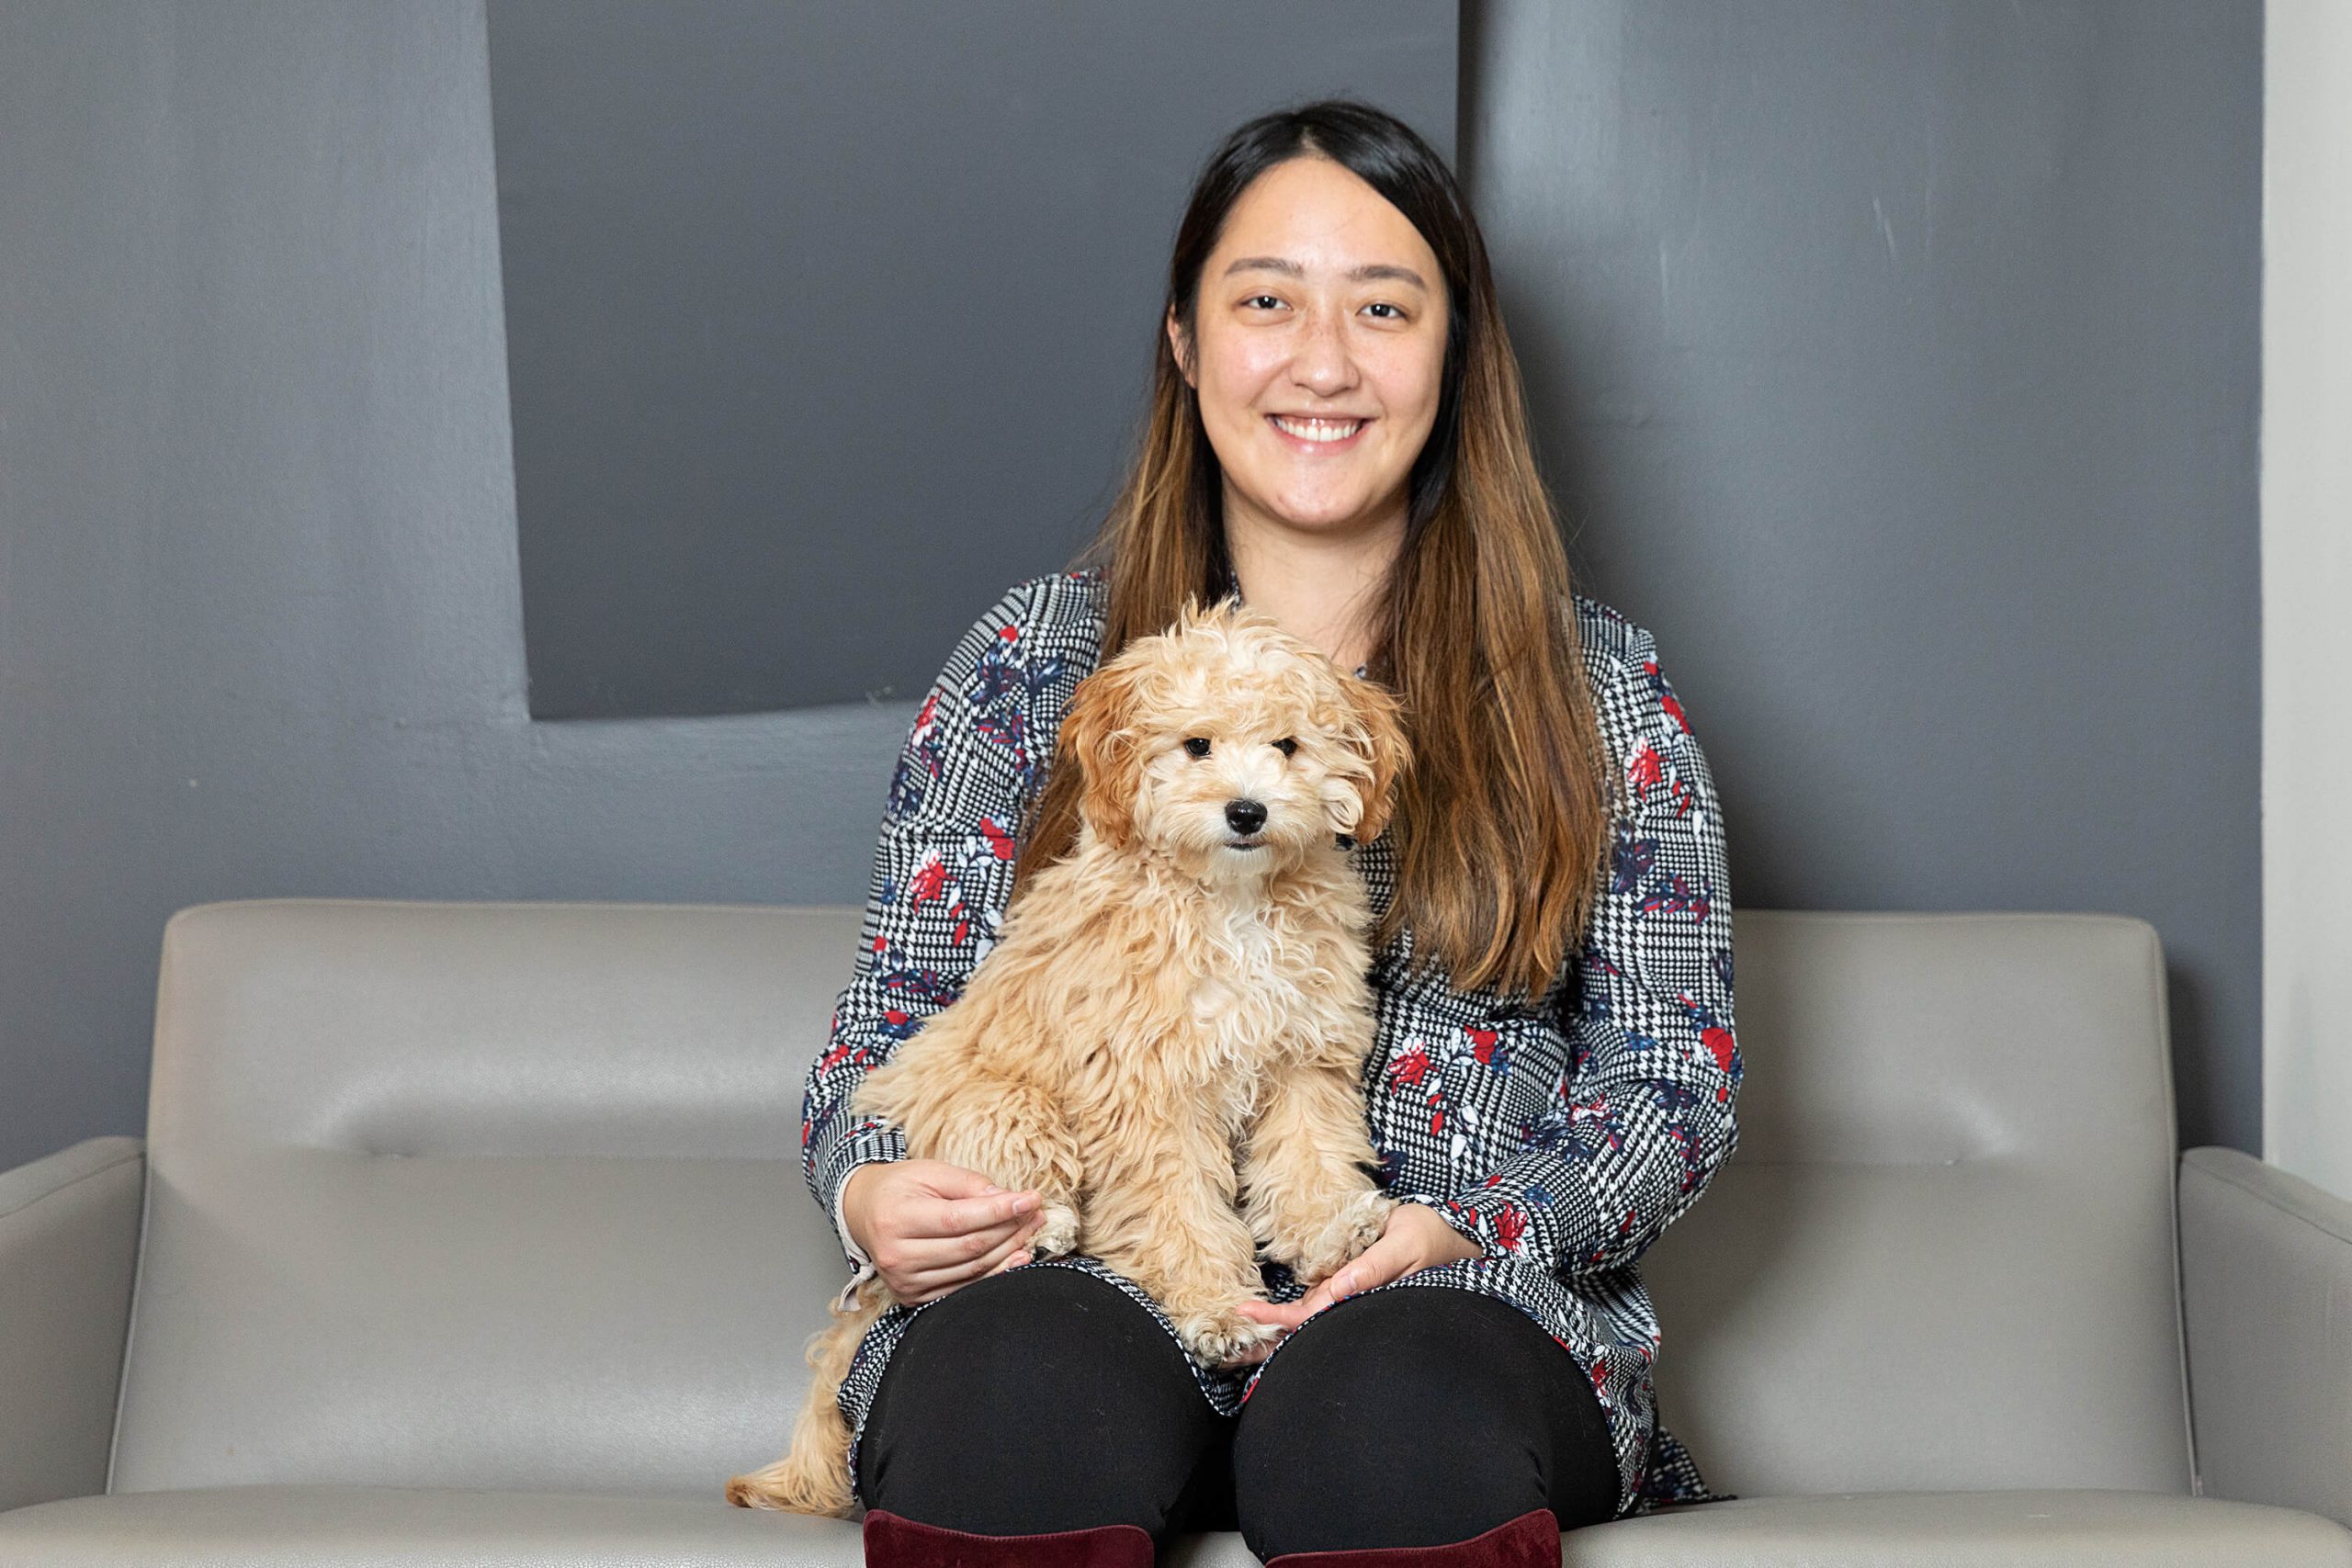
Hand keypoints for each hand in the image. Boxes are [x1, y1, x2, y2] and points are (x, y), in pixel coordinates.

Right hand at [841, 1159, 1046, 1304]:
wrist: (863, 1213)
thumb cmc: (899, 1188)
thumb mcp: (930, 1171)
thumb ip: (969, 1184)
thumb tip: (1008, 1200)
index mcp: (897, 1218)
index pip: (960, 1219)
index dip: (1000, 1211)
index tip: (1030, 1200)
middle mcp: (897, 1255)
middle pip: (970, 1247)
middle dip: (1011, 1230)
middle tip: (1036, 1214)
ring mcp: (904, 1281)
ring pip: (972, 1270)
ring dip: (1009, 1251)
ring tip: (1030, 1230)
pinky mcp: (913, 1297)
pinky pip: (964, 1287)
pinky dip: (994, 1273)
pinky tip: (1016, 1256)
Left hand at [1228, 1201, 1481, 1363]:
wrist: (1456, 1240)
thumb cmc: (1433, 1239)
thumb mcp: (1405, 1243)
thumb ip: (1373, 1266)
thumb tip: (1338, 1287)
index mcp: (1362, 1296)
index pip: (1312, 1314)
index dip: (1277, 1317)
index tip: (1247, 1312)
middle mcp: (1352, 1302)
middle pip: (1303, 1326)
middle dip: (1266, 1339)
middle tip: (1224, 1351)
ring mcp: (1350, 1296)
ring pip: (1307, 1317)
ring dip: (1273, 1328)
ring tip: (1235, 1337)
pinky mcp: (1351, 1285)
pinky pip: (1318, 1300)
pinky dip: (1291, 1311)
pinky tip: (1268, 1316)